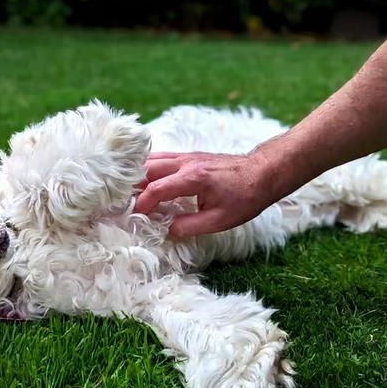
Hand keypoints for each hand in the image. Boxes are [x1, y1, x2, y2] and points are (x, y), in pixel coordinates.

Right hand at [134, 151, 277, 236]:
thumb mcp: (220, 220)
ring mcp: (187, 156)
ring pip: (152, 160)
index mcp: (193, 178)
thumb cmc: (245, 197)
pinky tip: (145, 180)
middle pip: (148, 169)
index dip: (142, 203)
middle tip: (124, 203)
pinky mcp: (189, 156)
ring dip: (138, 176)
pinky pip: (162, 158)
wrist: (262, 173)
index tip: (135, 216)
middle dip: (133, 187)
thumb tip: (167, 230)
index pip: (156, 188)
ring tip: (130, 193)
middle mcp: (186, 163)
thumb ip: (190, 226)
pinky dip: (149, 168)